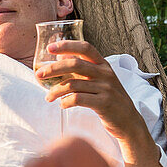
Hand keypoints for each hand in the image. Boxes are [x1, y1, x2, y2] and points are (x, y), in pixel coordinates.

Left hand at [36, 40, 166, 166]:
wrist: (128, 121)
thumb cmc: (108, 98)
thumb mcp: (98, 80)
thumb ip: (81, 69)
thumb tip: (59, 58)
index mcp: (103, 65)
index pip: (85, 48)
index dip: (67, 45)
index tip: (50, 48)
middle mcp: (105, 74)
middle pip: (75, 64)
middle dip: (53, 69)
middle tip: (38, 75)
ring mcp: (106, 88)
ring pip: (73, 84)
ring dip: (55, 91)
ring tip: (48, 98)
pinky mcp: (104, 103)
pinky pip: (78, 99)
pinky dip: (65, 102)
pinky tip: (62, 105)